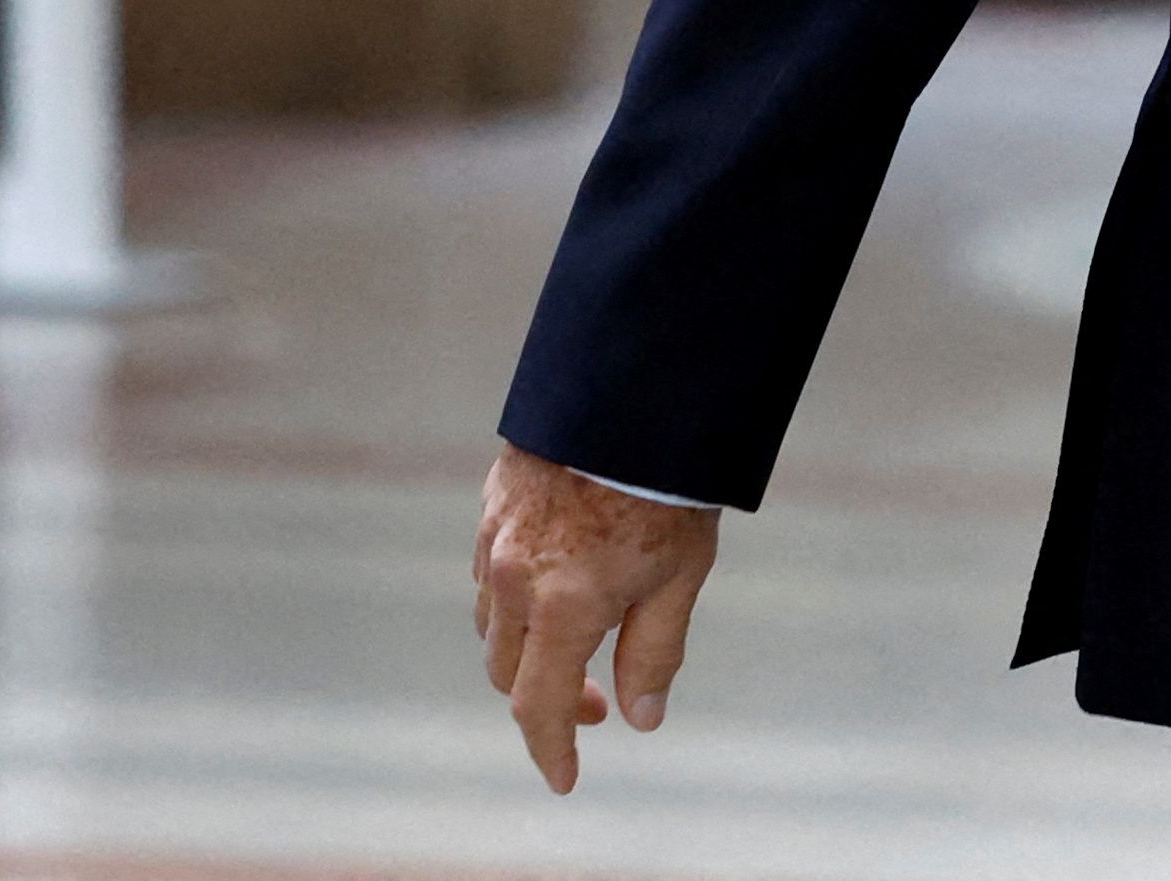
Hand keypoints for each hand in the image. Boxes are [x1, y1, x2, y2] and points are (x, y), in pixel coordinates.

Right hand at [472, 441, 721, 790]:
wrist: (635, 393)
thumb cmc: (669, 484)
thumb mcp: (681, 576)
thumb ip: (656, 652)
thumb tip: (640, 717)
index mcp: (564, 607)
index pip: (541, 706)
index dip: (551, 749)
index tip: (564, 778)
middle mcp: (516, 580)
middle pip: (508, 672)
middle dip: (546, 700)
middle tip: (598, 704)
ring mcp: (495, 542)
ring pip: (492, 624)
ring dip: (525, 650)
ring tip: (580, 644)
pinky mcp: (491, 506)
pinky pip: (488, 574)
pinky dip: (513, 600)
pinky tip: (553, 587)